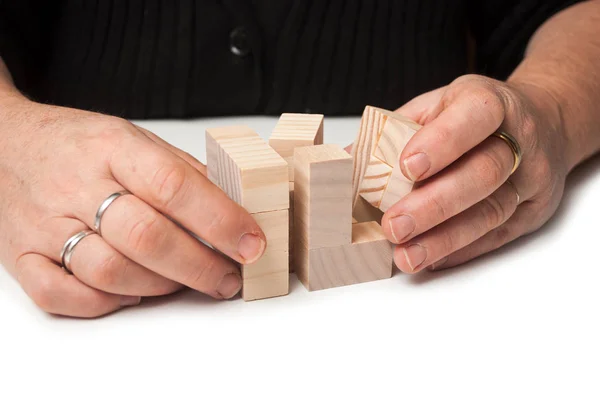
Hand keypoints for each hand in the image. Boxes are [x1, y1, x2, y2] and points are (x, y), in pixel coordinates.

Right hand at [0, 96, 265, 316]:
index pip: (174, 186)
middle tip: (228, 278)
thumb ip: (183, 173)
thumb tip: (236, 208)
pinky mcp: (21, 255)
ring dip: (160, 286)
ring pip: (108, 271)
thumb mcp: (134, 139)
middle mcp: (77, 185)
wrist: (6, 143)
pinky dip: (103, 302)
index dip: (220, 220)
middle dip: (200, 266)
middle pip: (146, 236)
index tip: (251, 244)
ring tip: (185, 282)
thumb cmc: (78, 143)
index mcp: (113, 148)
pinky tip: (130, 292)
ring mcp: (44, 223)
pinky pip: (59, 295)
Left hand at [381, 74, 568, 272]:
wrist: (542, 123)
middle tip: (395, 226)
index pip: (475, 117)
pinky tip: (432, 259)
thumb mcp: (439, 105)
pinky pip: (498, 235)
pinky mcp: (534, 211)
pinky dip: (461, 250)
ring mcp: (532, 179)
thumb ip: (397, 129)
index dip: (443, 142)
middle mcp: (520, 140)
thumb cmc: (475, 116)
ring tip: (407, 255)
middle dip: (435, 204)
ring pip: (491, 212)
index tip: (407, 167)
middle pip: (483, 173)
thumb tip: (347, 161)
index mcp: (493, 104)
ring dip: (444, 238)